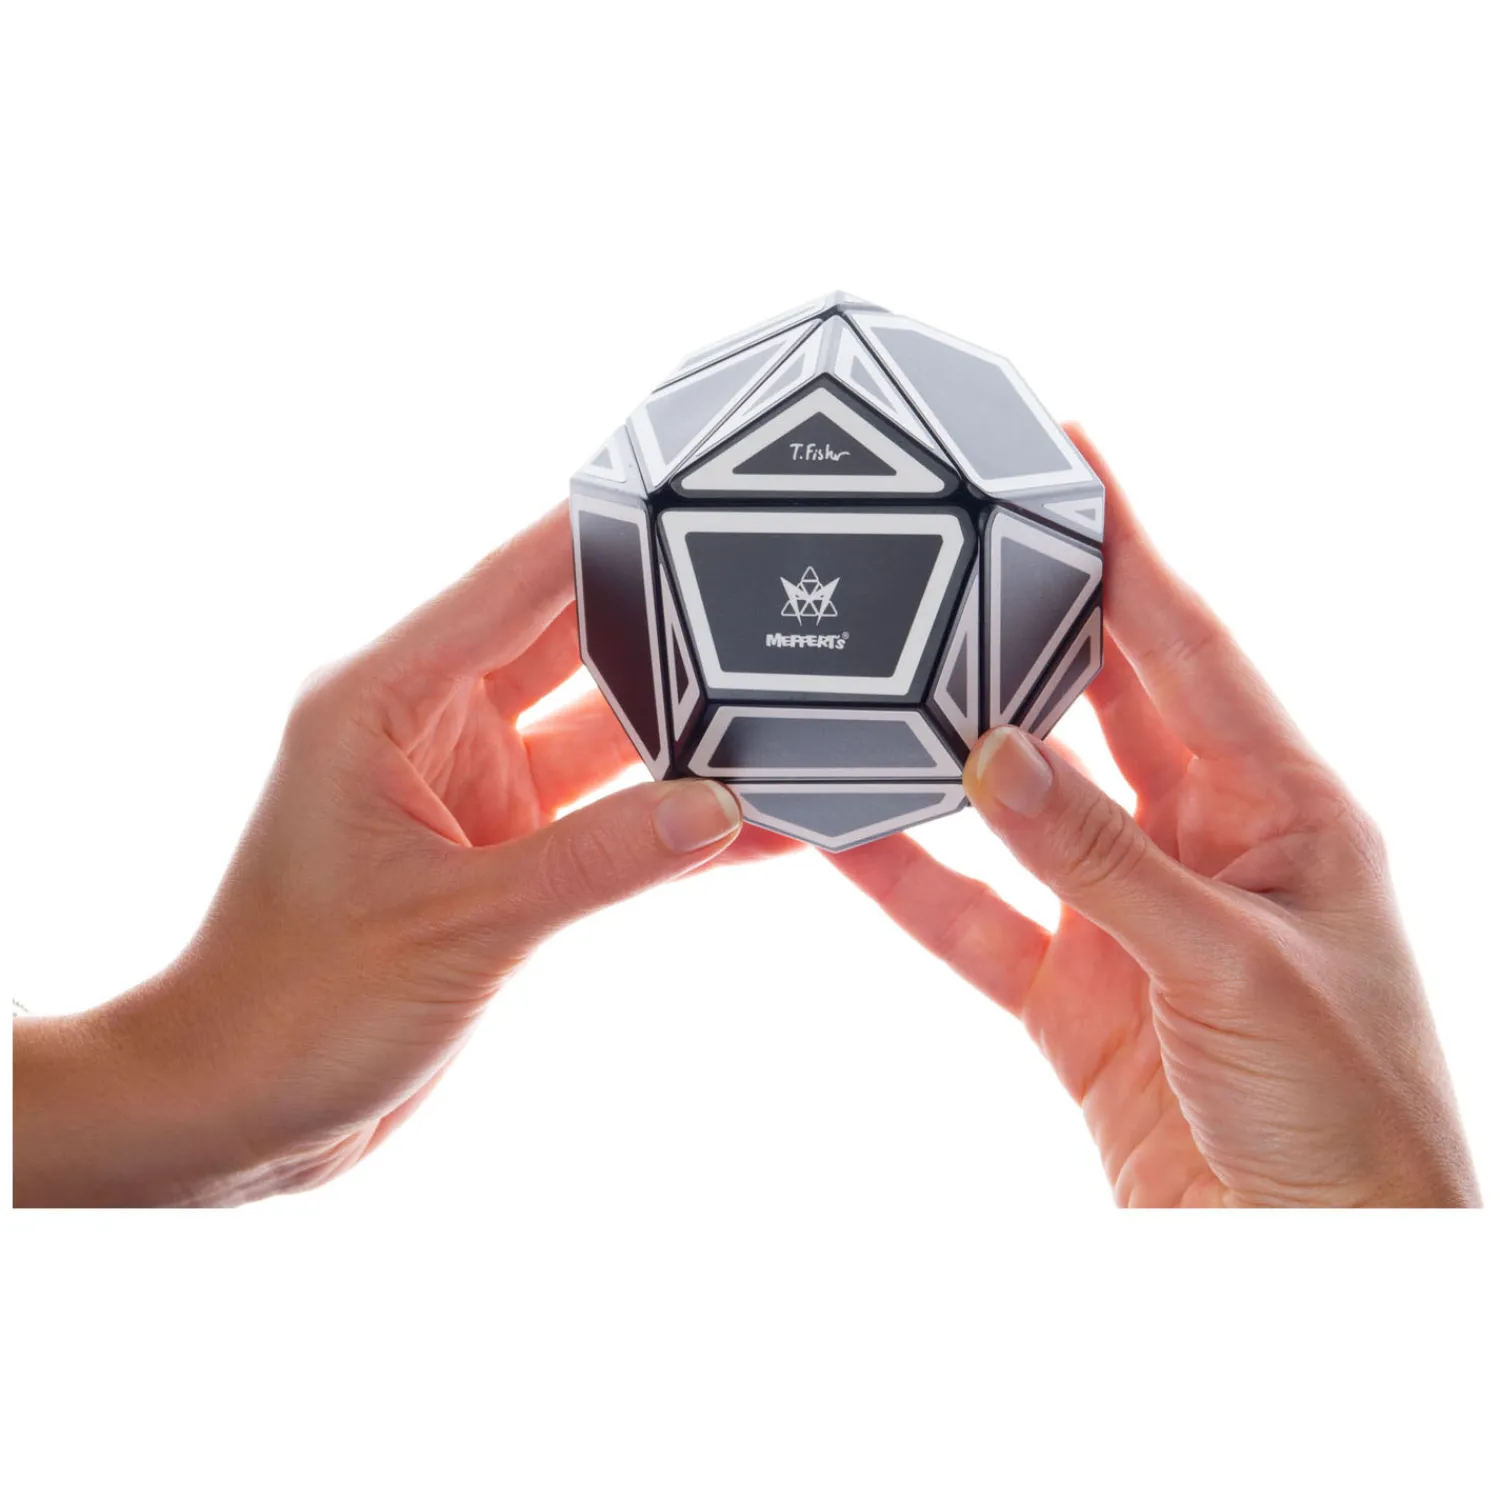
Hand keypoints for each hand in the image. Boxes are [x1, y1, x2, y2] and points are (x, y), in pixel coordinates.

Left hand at [14, 504, 777, 1206]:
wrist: (239, 1108)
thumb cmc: (294, 1004)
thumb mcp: (462, 923)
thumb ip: (601, 860)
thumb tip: (723, 806)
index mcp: (386, 700)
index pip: (514, 586)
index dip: (604, 533)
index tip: (695, 489)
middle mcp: (431, 728)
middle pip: (571, 647)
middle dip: (668, 628)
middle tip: (774, 596)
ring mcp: (472, 792)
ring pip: (601, 736)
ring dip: (683, 735)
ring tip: (789, 711)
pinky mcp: (501, 858)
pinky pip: (605, 821)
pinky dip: (665, 825)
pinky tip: (751, 823)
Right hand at [832, 430, 1478, 1207]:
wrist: (1328, 1271)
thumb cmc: (1349, 1116)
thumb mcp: (1233, 968)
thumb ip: (1105, 862)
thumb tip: (993, 754)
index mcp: (1284, 808)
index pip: (1192, 647)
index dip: (1130, 547)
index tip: (1070, 457)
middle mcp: (1205, 845)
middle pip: (1102, 705)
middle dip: (1033, 621)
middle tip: (956, 538)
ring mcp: (1130, 920)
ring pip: (1024, 810)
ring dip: (953, 752)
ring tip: (874, 674)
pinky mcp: (1074, 998)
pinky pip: (978, 921)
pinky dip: (913, 883)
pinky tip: (846, 836)